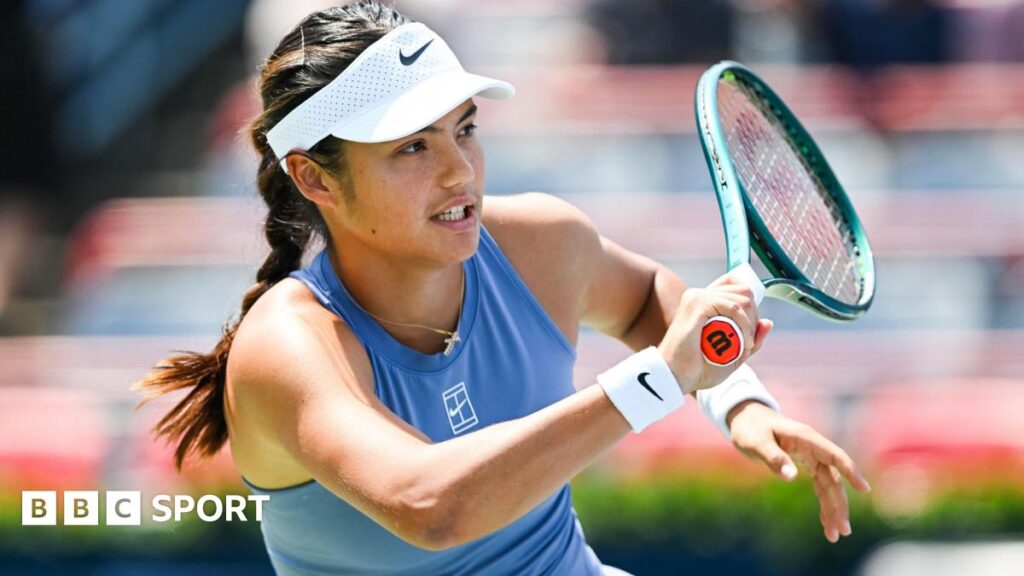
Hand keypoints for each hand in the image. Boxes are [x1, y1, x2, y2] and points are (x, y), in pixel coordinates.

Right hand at [657, 270, 772, 394]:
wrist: (675, 378)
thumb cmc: (697, 369)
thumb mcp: (732, 355)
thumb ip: (751, 339)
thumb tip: (768, 322)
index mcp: (703, 301)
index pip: (734, 283)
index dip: (750, 301)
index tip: (751, 326)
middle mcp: (699, 295)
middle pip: (743, 290)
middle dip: (754, 316)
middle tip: (750, 340)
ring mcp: (697, 297)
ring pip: (742, 298)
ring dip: (751, 324)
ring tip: (747, 345)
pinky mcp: (697, 304)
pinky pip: (733, 307)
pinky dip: (745, 325)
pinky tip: (744, 343)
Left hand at [726, 401, 871, 542]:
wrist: (746, 419)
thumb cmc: (750, 428)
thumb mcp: (756, 441)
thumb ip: (773, 457)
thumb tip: (791, 477)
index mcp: (806, 438)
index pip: (835, 455)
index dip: (850, 471)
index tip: (864, 489)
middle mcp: (814, 448)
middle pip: (834, 479)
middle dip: (840, 505)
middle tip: (844, 531)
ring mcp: (812, 457)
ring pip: (829, 486)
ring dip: (833, 509)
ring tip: (835, 535)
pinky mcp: (806, 465)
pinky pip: (820, 486)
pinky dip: (823, 504)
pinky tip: (826, 523)